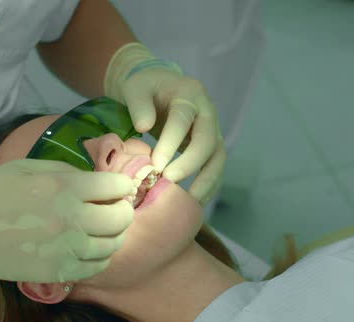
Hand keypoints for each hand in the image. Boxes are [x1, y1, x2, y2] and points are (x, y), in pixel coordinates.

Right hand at [0, 159, 134, 288]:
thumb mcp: (28, 166)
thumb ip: (67, 170)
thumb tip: (96, 179)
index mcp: (64, 186)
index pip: (116, 186)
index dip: (121, 185)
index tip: (116, 188)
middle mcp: (71, 218)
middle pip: (121, 217)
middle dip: (122, 210)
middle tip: (112, 208)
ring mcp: (66, 248)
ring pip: (113, 245)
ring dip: (113, 235)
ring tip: (101, 230)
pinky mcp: (58, 271)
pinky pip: (96, 267)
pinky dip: (100, 257)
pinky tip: (90, 249)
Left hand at [104, 43, 225, 205]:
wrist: (157, 87)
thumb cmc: (144, 88)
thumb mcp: (135, 88)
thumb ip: (138, 104)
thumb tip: (143, 127)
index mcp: (189, 94)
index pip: (183, 120)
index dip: (171, 143)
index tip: (155, 164)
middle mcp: (207, 112)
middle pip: (207, 140)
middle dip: (190, 164)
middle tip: (169, 181)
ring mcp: (212, 130)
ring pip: (218, 157)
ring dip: (206, 182)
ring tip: (188, 202)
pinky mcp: (210, 146)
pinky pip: (214, 168)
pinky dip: (207, 187)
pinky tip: (193, 202)